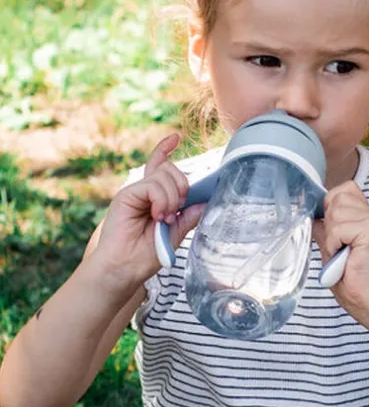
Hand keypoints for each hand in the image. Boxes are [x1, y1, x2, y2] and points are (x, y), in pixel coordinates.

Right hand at [89, 133, 203, 297]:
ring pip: (164, 176)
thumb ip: (188, 217)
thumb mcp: (175, 234)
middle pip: (171, 170)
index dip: (165, 150)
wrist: (124, 269)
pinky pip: (152, 185)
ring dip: (171, 198)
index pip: (159, 167)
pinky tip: (157, 216)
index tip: (176, 137)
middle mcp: (144, 192)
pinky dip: (161, 200)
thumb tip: (205, 203)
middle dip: (182, 188)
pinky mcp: (126, 195)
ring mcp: (135, 192)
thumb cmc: (145, 256)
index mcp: (154, 198)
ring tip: (164, 219)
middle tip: (176, 212)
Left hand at [314, 182, 368, 314]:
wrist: (366, 297)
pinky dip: (334, 243)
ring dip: (332, 235)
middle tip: (339, 246)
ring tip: (341, 252)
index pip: (345, 189)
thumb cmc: (351, 278)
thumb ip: (325, 230)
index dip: (332, 205)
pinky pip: (339, 227)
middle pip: (338, 197)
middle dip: (330, 222)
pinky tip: (344, 255)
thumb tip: (314, 216)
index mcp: (367, 217)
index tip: (334, 232)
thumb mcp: (332, 248)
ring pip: (336, 211)